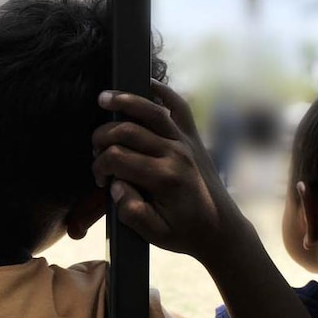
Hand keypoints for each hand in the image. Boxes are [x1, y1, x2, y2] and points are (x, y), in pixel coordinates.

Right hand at [91, 80, 248, 263]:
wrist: (221, 229)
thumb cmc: (185, 232)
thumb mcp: (154, 234)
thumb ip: (131, 212)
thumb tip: (116, 186)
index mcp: (164, 178)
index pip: (117, 159)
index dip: (99, 167)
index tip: (100, 181)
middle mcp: (175, 154)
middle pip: (127, 131)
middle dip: (102, 138)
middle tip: (97, 153)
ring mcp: (186, 141)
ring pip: (150, 110)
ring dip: (124, 100)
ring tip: (103, 99)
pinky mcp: (193, 137)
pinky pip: (179, 106)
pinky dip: (163, 91)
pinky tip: (147, 84)